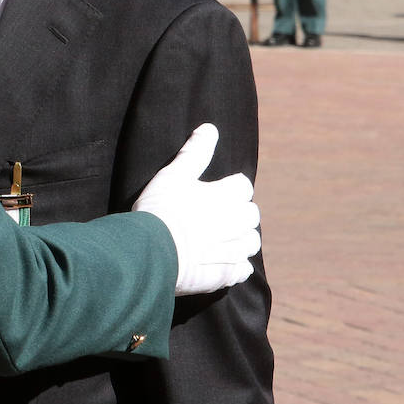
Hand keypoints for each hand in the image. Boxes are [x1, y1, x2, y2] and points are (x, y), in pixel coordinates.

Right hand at [132, 123, 260, 295]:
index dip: (229, 188)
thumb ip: (195, 152)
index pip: (243, 186)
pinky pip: (242, 270)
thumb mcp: (174, 175)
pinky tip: (223, 262)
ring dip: (241, 239)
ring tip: (220, 238)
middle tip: (216, 215)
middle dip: (239, 214)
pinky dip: (237, 266)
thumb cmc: (161, 208)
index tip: (213, 192)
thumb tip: (210, 128)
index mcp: (227, 196)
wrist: (151, 251)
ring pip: (251, 243)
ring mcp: (233, 250)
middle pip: (252, 215)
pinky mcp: (226, 274)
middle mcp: (236, 222)